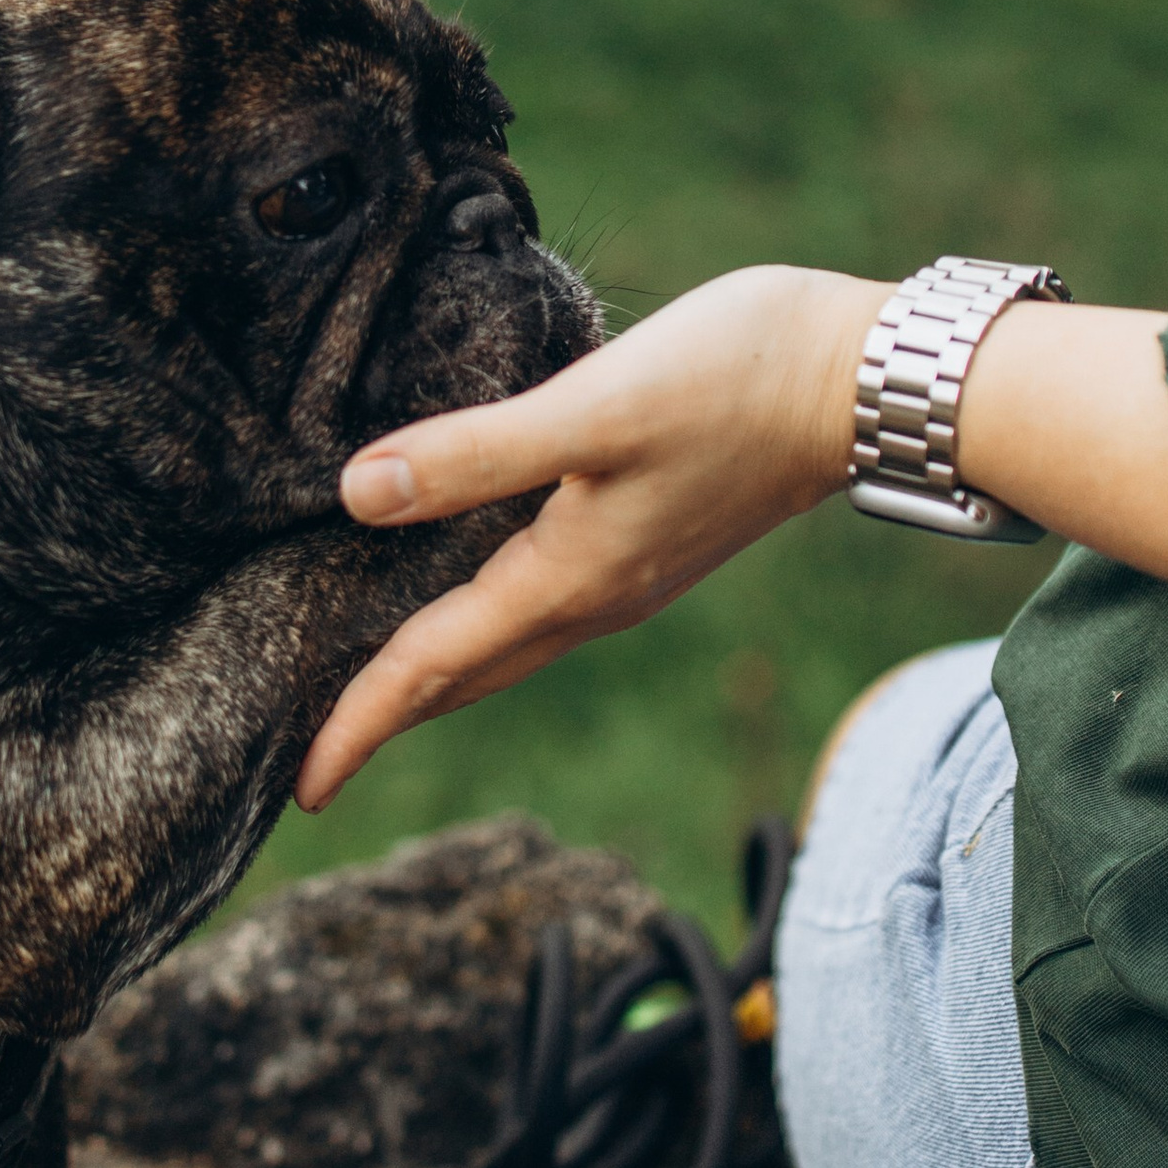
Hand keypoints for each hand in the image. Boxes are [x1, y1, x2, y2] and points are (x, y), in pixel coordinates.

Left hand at [295, 265, 883, 810]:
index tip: (300, 787)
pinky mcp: (653, 541)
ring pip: (509, 648)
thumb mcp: (594, 408)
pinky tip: (472, 590)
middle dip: (391, 719)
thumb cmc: (735, 381)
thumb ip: (475, 453)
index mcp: (568, 579)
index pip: (432, 666)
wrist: (868, 385)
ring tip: (378, 692)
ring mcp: (630, 575)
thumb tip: (355, 495)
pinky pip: (544, 609)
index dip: (359, 723)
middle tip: (319, 762)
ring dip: (439, 678)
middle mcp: (596, 597)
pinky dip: (487, 625)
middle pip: (468, 677)